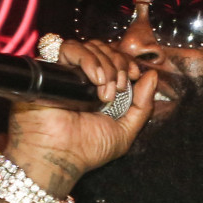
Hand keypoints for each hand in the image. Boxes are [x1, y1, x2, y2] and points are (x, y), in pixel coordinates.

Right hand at [5, 40, 156, 195]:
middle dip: (118, 64)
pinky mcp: (51, 69)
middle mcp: (84, 79)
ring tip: (106, 92)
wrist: (61, 156)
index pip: (116, 58)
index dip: (127, 62)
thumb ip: (143, 106)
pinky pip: (69, 48)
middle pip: (105, 49)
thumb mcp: (125, 131)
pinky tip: (95, 80)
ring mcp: (68, 73)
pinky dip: (88, 59)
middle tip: (119, 88)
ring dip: (106, 65)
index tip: (134, 75)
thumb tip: (152, 76)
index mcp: (101, 89)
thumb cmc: (88, 150)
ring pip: (90, 46)